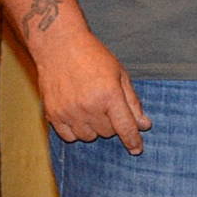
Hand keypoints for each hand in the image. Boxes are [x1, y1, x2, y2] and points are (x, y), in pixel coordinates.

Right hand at [36, 31, 151, 153]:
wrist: (59, 46)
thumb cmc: (94, 57)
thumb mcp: (120, 75)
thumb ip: (132, 102)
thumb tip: (144, 125)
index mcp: (109, 95)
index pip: (125, 127)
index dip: (133, 141)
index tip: (137, 149)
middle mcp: (88, 107)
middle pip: (108, 132)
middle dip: (113, 123)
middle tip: (108, 105)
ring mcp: (68, 112)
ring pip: (89, 136)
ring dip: (95, 128)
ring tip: (92, 108)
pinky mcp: (52, 115)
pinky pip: (69, 137)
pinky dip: (77, 131)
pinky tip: (78, 115)